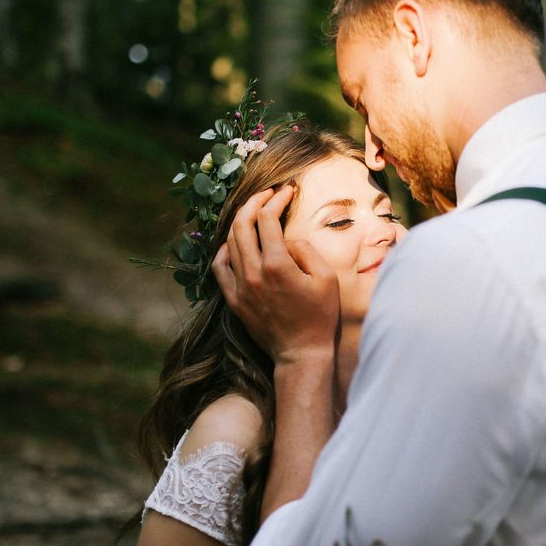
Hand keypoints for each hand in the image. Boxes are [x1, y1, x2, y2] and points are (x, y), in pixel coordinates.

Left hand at [211, 186, 340, 364]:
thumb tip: (287, 239)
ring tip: (254, 212)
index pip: (268, 219)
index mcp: (277, 265)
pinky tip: (235, 242)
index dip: (276, 200)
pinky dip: (225, 249)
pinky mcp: (234, 300)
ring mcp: (240, 287)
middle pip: (243, 224)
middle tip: (268, 194)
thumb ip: (306, 250)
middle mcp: (253, 273)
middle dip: (255, 202)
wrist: (301, 353)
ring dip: (242, 221)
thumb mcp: (326, 278)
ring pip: (231, 242)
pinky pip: (220, 267)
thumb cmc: (320, 317)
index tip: (286, 192)